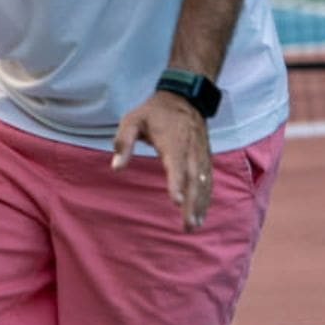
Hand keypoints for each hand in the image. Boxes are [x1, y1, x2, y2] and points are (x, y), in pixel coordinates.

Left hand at [113, 90, 212, 231]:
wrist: (184, 98)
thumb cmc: (153, 112)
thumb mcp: (132, 120)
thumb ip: (123, 142)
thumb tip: (116, 167)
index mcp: (173, 142)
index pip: (177, 166)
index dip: (177, 184)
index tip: (176, 202)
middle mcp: (191, 151)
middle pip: (194, 180)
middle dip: (192, 204)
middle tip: (187, 226)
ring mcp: (201, 155)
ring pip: (204, 183)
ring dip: (200, 205)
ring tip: (193, 225)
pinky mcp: (205, 158)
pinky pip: (208, 180)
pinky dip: (206, 197)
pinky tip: (201, 213)